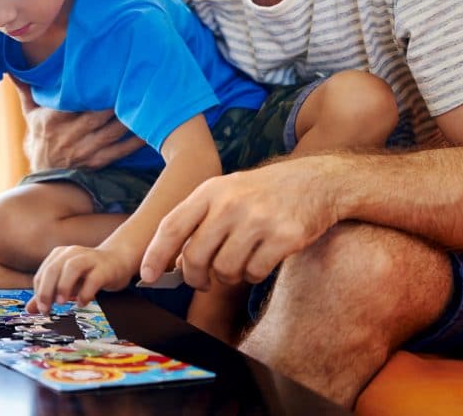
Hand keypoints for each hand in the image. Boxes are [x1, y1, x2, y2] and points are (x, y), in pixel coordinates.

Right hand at [12, 77, 144, 170]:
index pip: (73, 103)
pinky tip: (147, 132)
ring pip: (110, 134)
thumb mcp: (30, 114)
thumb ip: (26, 90)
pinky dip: (133, 144)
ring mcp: (83, 152)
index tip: (108, 74)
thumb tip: (12, 69)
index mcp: (52, 121)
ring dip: (128, 120)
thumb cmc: (39, 140)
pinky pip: (118, 153)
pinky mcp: (96, 164)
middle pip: (96, 117)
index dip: (91, 91)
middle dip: (116, 102)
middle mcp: (68, 137)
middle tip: (135, 83)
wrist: (41, 178)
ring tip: (146, 105)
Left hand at [26, 245, 135, 312]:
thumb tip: (29, 309)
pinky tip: (82, 302)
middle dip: (46, 290)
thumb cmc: (89, 272)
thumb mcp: (66, 282)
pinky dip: (85, 292)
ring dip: (64, 286)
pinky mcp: (104, 268)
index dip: (39, 292)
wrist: (117, 260)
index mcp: (60, 255)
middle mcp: (72, 253)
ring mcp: (89, 258)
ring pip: (72, 267)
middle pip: (53, 268)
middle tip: (46, 309)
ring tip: (61, 303)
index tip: (41, 309)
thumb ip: (49, 293)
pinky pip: (93, 278)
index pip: (43, 273)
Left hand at [140, 158, 340, 289]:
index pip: (172, 225)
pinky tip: (261, 259)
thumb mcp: (226, 194)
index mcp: (211, 190)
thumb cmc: (262, 193)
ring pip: (224, 270)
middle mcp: (231, 202)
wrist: (316, 181)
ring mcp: (258, 219)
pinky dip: (253, 275)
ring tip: (238, 262)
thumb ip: (198, 222)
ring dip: (228, 276)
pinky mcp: (284, 237)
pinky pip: (254, 274)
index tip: (146, 275)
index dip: (155, 254)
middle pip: (195, 257)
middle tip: (202, 281)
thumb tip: (172, 262)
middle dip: (194, 277)